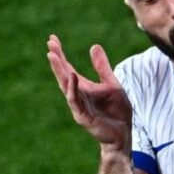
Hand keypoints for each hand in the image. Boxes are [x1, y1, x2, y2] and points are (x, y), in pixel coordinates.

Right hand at [47, 34, 131, 150]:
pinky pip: (75, 100)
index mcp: (84, 88)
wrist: (123, 134)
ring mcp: (78, 106)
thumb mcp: (112, 84)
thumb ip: (102, 67)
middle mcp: (78, 96)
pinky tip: (72, 75)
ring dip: (59, 71)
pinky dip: (73, 88)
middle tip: (50, 44)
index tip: (52, 39)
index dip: (60, 54)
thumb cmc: (117, 112)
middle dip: (56, 60)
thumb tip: (94, 46)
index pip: (68, 68)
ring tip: (53, 56)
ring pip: (66, 86)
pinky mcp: (83, 116)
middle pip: (63, 75)